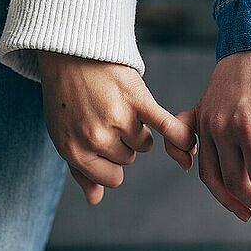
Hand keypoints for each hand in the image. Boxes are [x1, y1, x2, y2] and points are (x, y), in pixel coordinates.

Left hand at [37, 51, 196, 204]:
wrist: (70, 49)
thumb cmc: (66, 95)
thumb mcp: (63, 134)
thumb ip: (80, 170)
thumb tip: (96, 200)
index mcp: (74, 150)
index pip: (112, 178)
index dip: (113, 163)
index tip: (106, 144)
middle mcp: (95, 138)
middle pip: (129, 159)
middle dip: (122, 142)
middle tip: (107, 114)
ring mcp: (118, 119)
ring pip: (144, 143)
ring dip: (138, 128)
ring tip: (120, 105)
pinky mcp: (137, 99)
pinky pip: (166, 127)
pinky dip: (180, 137)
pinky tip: (187, 144)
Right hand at [177, 50, 250, 223]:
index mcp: (249, 124)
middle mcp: (221, 126)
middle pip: (236, 182)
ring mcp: (206, 121)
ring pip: (210, 174)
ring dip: (229, 198)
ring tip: (248, 212)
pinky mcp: (198, 115)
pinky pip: (182, 144)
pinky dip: (184, 162)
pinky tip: (198, 173)